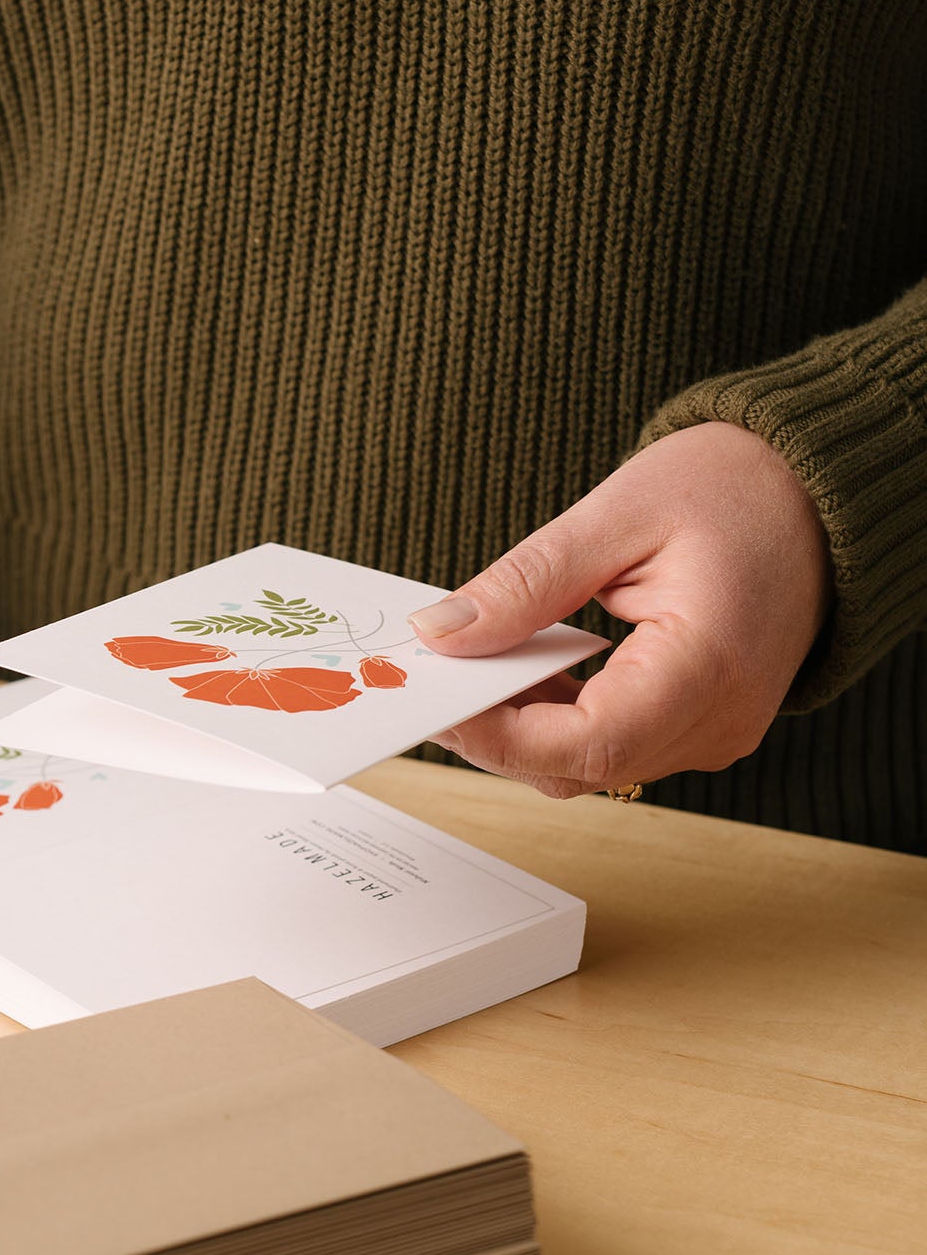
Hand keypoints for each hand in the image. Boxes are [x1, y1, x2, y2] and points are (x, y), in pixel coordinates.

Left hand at [410, 423, 832, 799]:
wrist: (819, 489)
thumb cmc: (737, 487)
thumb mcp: (617, 515)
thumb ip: (526, 585)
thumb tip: (442, 634)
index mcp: (709, 668)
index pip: (586, 745)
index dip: (497, 734)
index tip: (438, 693)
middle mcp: (720, 721)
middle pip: (578, 768)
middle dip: (494, 732)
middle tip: (435, 674)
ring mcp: (715, 731)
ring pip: (589, 766)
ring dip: (521, 725)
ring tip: (477, 659)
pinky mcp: (701, 724)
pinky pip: (612, 745)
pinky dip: (556, 716)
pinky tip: (526, 665)